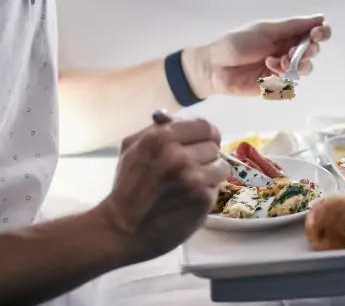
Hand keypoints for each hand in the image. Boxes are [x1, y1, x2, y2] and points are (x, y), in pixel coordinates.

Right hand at [98, 112, 230, 262]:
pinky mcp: (202, 198)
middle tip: (191, 168)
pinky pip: (217, 187)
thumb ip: (154, 129)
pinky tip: (190, 198)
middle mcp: (179, 155)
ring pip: (221, 166)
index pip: (204, 126)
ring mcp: (193, 177)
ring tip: (192, 183)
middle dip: (205, 156)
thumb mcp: (131, 148)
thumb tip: (171, 115)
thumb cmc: (127, 188)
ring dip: (210, 174)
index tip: (203, 143)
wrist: (124, 229)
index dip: (206, 135)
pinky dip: (207, 192)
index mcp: (161, 137)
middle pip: (213, 145)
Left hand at [183, 15, 331, 97]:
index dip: (322, 33)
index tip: (318, 34)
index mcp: (286, 33)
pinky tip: (269, 68)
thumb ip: (292, 26)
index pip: (313, 32)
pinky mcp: (275, 84)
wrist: (214, 67)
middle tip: (294, 50)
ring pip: (305, 69)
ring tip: (278, 60)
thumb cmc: (235, 44)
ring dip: (296, 64)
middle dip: (309, 50)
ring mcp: (282, 68)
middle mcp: (287, 50)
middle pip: (313, 52)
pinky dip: (283, 75)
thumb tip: (320, 17)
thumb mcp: (265, 30)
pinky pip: (290, 82)